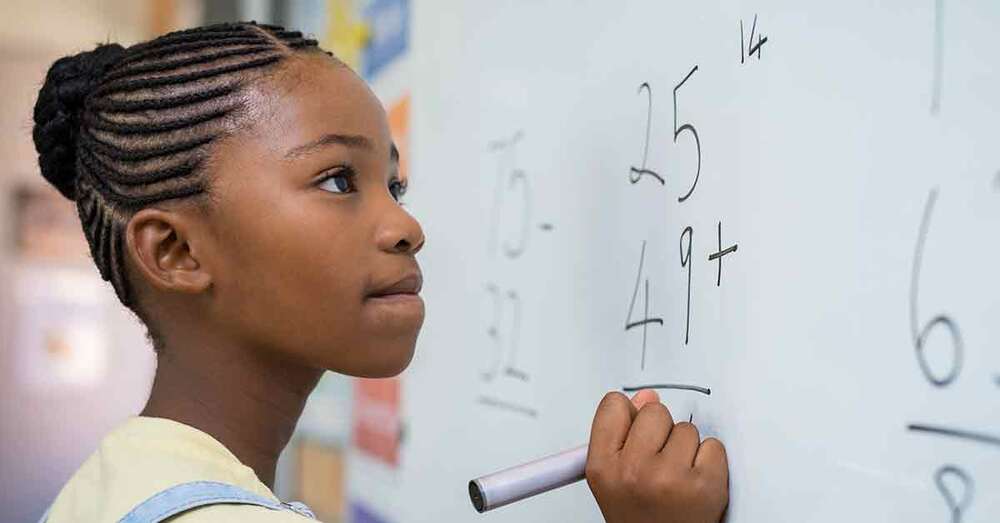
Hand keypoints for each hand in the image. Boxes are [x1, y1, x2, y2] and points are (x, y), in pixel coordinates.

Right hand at [585, 390, 728, 522]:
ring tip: (678, 478)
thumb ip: (622, 435)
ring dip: (687, 449)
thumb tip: (647, 397)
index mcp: (603, 467)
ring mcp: (670, 477)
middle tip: (659, 464)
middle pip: (655, 411)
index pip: (614, 405)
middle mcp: (633, 471)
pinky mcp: (704, 484)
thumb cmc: (641, 519)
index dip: (629, 415)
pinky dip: (710, 462)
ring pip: (686, 429)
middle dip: (661, 432)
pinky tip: (696, 483)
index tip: (635, 430)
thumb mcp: (614, 479)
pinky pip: (714, 446)